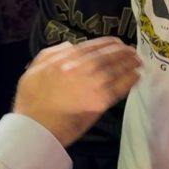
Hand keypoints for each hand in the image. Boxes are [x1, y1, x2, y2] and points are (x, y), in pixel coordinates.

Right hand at [13, 38, 139, 146]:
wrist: (35, 126)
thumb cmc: (31, 99)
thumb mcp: (34, 68)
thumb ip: (52, 53)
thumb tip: (70, 46)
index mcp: (65, 58)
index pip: (92, 46)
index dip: (107, 43)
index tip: (117, 43)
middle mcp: (81, 67)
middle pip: (107, 56)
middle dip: (122, 52)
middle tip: (132, 51)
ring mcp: (92, 84)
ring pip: (116, 70)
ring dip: (129, 64)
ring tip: (137, 62)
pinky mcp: (99, 102)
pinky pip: (119, 88)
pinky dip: (129, 81)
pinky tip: (135, 77)